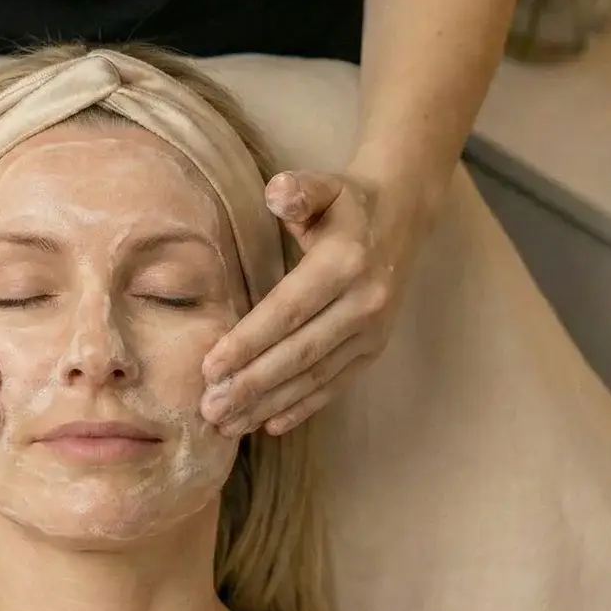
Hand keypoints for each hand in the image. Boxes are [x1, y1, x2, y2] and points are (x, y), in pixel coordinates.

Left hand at [199, 168, 433, 437]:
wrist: (402, 218)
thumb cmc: (345, 204)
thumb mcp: (322, 187)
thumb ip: (298, 191)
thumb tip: (276, 193)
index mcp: (345, 263)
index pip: (288, 310)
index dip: (249, 341)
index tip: (210, 367)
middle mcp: (364, 303)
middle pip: (299, 353)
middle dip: (252, 385)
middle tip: (209, 408)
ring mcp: (373, 332)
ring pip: (315, 376)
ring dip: (270, 404)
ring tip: (228, 424)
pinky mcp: (374, 350)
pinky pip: (335, 384)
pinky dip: (302, 407)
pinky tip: (268, 424)